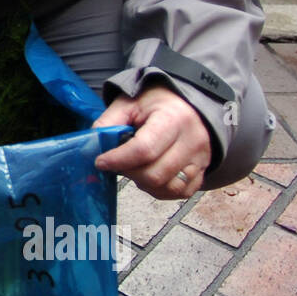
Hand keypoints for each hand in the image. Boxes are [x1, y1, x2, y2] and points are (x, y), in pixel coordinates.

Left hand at [93, 85, 211, 198]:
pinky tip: (150, 176)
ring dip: (144, 184)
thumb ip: (109, 122)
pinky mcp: (202, 171)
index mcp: (173, 118)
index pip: (144, 149)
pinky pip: (181, 192)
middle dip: (129, 173)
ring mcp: (200, 159)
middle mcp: (192, 141)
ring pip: (168, 188)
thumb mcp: (129, 103)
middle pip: (155, 174)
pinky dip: (161, 190)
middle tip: (118, 163)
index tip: (101, 161)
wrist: (188, 104)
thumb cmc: (156, 103)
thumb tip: (94, 145)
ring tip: (135, 168)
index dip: (118, 159)